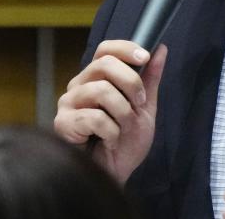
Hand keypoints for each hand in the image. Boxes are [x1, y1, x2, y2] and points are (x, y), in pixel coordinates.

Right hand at [53, 40, 167, 184]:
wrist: (114, 177)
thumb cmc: (124, 144)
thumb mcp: (144, 109)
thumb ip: (150, 79)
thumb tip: (162, 48)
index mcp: (96, 78)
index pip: (105, 49)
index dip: (125, 48)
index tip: (146, 57)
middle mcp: (79, 85)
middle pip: (105, 64)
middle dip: (131, 83)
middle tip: (140, 104)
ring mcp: (68, 103)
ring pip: (102, 90)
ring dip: (123, 113)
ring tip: (122, 129)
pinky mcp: (62, 123)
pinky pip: (94, 118)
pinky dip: (111, 132)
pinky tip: (108, 141)